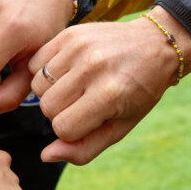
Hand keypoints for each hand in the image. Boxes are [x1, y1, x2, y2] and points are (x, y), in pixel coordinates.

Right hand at [28, 9, 190, 164]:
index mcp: (110, 94)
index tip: (89, 120)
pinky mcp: (68, 34)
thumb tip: (46, 156)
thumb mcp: (120, 127)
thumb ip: (84, 148)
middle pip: (47, 107)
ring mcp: (79, 48)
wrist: (154, 45)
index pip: (63, 128)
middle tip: (82, 102)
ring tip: (74, 86)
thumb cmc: (138, 91)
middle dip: (60, 112)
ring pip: (38, 86)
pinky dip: (45, 72)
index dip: (72, 131)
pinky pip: (36, 63)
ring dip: (52, 92)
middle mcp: (93, 68)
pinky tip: (66, 71)